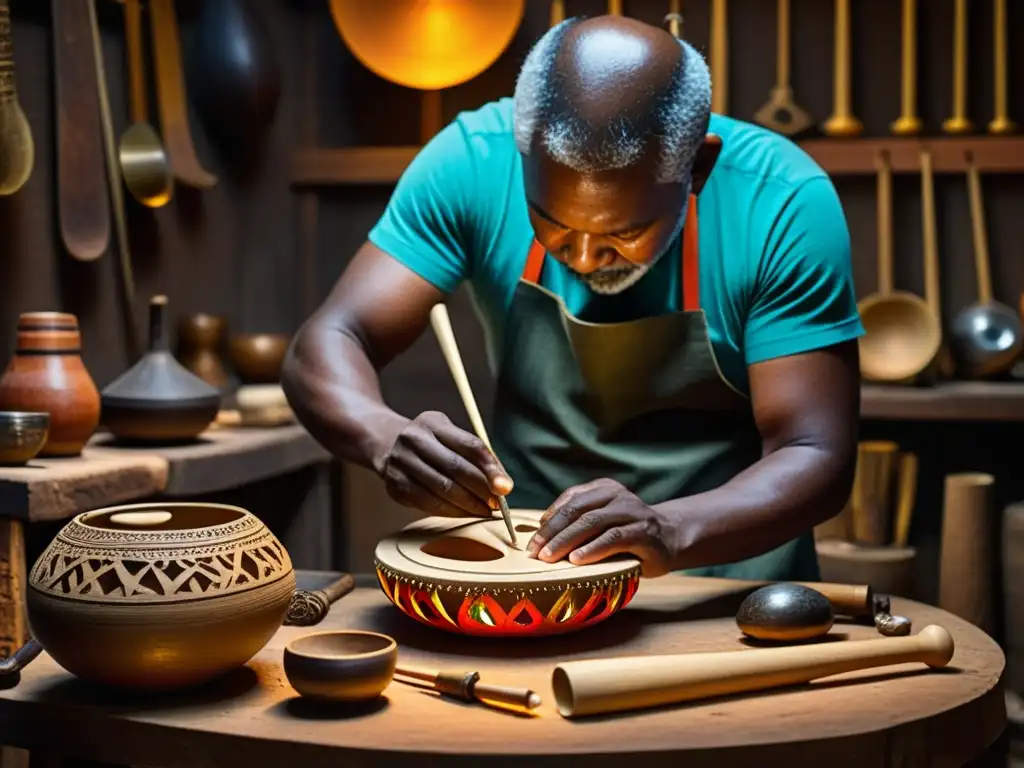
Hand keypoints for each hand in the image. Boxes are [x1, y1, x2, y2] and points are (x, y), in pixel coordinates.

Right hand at [382, 411, 512, 517]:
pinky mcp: (395, 485)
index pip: (469, 445)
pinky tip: (465, 513)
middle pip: (455, 468)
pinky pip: (428, 504)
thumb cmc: (430, 442)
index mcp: (432, 423)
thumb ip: (476, 455)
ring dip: (468, 505)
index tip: (505, 487)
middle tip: (498, 504)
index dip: (490, 468)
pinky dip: (451, 512)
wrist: (386, 444)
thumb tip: (502, 485)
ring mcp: (401, 463)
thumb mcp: (450, 435)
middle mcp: (413, 439)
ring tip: (485, 511)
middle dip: (481, 489)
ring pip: (442, 490)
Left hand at [526, 478, 677, 576]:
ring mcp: (633, 512)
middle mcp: (618, 496)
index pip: (570, 500)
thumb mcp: (603, 522)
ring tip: (550, 557)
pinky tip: (576, 560)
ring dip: (567, 541)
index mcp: (604, 489)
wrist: (672, 538)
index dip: (548, 520)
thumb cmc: (629, 534)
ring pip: (592, 523)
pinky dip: (592, 549)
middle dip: (552, 532)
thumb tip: (541, 539)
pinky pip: (613, 538)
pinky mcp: (644, 532)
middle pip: (577, 510)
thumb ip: (579, 523)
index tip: (532, 542)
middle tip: (535, 551)